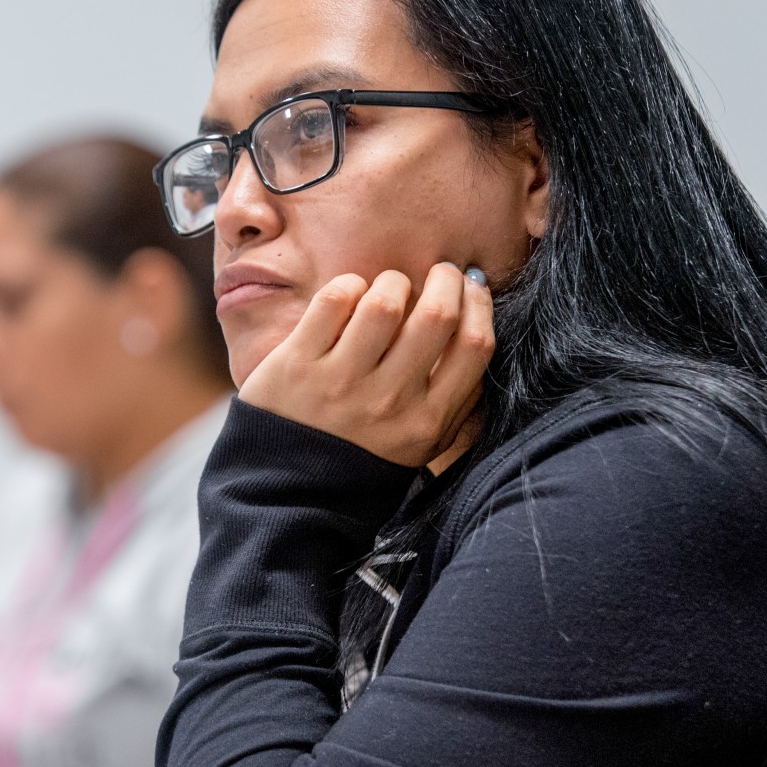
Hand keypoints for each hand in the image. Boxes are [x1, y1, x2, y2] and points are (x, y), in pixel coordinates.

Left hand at [237, 262, 493, 467]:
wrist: (286, 493)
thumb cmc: (360, 460)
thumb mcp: (420, 446)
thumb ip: (455, 402)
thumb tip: (478, 332)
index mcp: (427, 422)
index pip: (474, 345)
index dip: (480, 303)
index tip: (472, 286)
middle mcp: (389, 401)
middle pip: (436, 315)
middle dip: (445, 279)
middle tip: (438, 272)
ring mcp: (341, 382)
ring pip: (385, 303)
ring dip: (393, 282)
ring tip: (389, 288)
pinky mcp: (296, 364)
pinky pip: (333, 302)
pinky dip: (348, 287)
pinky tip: (349, 296)